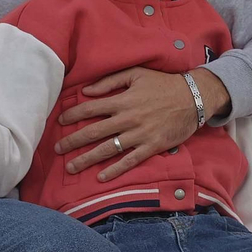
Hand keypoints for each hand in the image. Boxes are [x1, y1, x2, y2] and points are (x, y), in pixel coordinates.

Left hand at [55, 67, 205, 180]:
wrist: (194, 97)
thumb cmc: (163, 84)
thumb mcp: (136, 74)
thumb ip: (110, 81)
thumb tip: (86, 91)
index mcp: (122, 100)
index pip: (90, 109)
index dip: (73, 115)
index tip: (60, 121)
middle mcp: (128, 118)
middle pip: (94, 132)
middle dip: (73, 141)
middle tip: (58, 149)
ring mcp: (139, 134)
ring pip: (108, 149)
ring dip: (87, 159)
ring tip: (72, 167)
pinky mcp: (152, 146)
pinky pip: (130, 161)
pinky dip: (115, 170)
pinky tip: (101, 177)